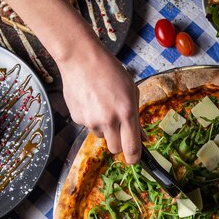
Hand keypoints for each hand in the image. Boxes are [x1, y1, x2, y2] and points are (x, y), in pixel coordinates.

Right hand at [59, 43, 142, 163]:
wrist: (81, 58)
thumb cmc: (109, 71)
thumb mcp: (131, 91)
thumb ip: (136, 116)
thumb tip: (141, 137)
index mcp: (126, 113)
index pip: (132, 147)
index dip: (134, 158)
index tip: (134, 159)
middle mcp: (109, 120)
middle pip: (115, 148)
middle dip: (119, 143)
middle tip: (119, 130)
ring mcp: (91, 120)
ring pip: (101, 136)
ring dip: (104, 128)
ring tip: (102, 106)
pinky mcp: (77, 118)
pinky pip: (87, 126)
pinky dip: (90, 118)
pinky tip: (90, 101)